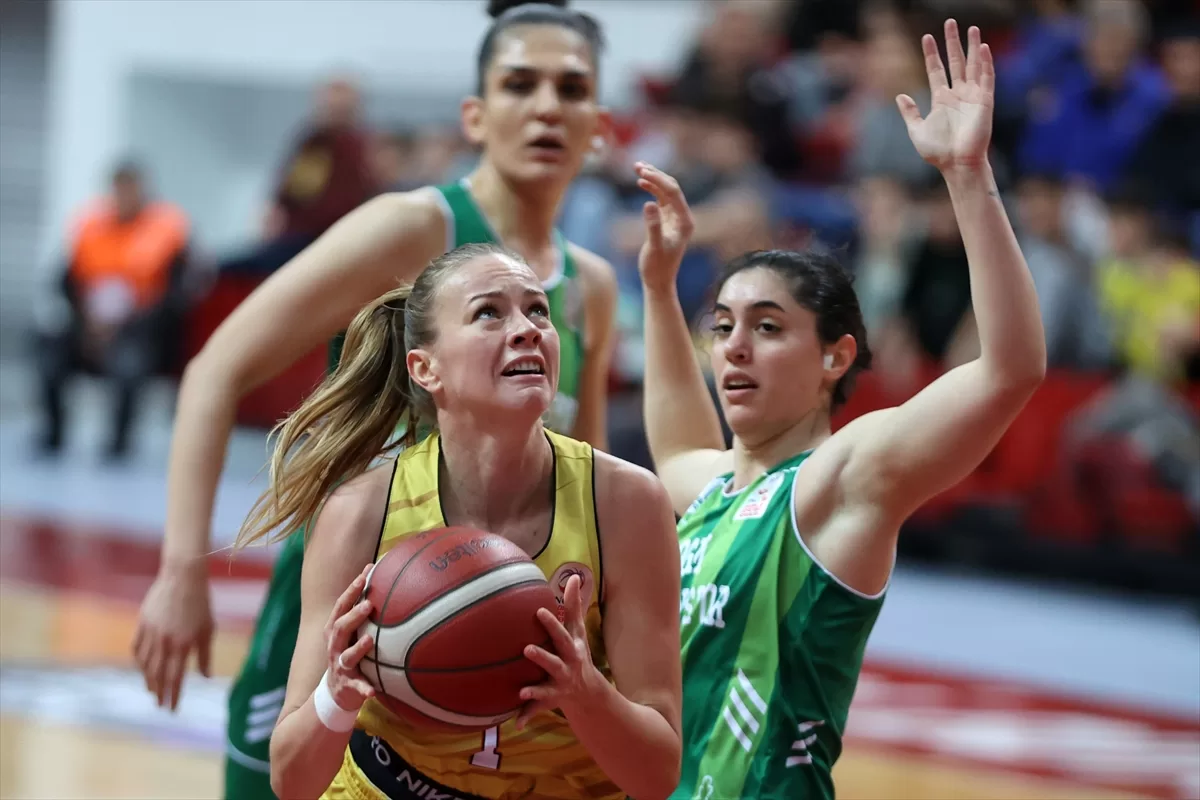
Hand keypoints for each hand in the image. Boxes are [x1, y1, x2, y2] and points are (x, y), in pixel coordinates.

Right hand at [133, 560, 213, 710]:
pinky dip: (138, 660)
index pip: (176, 678)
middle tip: (159, 705)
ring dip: (147, 679)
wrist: (182, 577)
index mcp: (183, 645)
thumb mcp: (208, 629)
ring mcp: (151, 633)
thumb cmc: (200, 603)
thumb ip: (205, 655)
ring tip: (151, 690)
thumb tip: (206, 677)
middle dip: (159, 692)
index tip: (172, 710)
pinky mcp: (142, 623)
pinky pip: (136, 647)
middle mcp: (164, 642)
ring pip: (145, 664)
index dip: (174, 695)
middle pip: (158, 674)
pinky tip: (141, 667)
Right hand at [323, 563, 377, 709]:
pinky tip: (373, 692)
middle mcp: (335, 646)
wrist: (337, 692)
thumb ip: (364, 613)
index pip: (340, 607)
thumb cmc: (351, 652)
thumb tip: (390, 580)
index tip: (365, 574)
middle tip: (368, 603)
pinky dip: (364, 688)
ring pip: (346, 656)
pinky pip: (356, 687)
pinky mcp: (348, 686)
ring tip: (370, 640)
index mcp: (336, 631)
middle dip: (353, 615)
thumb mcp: (353, 633)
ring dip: (358, 648)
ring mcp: (340, 666)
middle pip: (340, 628)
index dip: (351, 590)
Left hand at [516, 575, 605, 727]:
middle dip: (542, 657)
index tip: (539, 612)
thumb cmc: (576, 652)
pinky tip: (515, 723)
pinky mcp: (548, 701)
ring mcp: (557, 687)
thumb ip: (574, 605)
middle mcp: (565, 669)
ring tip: (522, 691)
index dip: (551, 625)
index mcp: (570, 651)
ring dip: (535, 691)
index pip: (561, 635)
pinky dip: (526, 716)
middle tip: (526, 649)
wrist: (587, 691)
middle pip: (554, 662)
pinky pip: (536, 711)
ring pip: (545, 690)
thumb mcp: (577, 631)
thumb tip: (575, 577)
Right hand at [634, 163, 694, 292]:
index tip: (641, 172)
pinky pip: (660, 199)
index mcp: (684, 222)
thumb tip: (648, 203)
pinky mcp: (667, 220)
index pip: (673, 193)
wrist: (658, 282)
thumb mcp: (654, 248)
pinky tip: (640, 182)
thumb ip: (653, 226)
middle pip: (671, 188)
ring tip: (637, 167)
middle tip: (637, 165)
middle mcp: (683, 217)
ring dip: (653, 178)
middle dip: (655, 175)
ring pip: (666, 191)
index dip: (658, 180)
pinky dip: (651, 189)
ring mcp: (675, 218)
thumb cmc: (657, 268)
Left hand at [897, 20, 993, 173]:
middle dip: (952, 43)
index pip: (936, 70)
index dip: (931, 54)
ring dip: (972, 47)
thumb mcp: (917, 131)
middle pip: (955, 62)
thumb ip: (910, 113)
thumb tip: (900, 96)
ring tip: (972, 28)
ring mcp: (972, 96)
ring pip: (973, 65)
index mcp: (941, 99)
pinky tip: (984, 48)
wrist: (956, 164)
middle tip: (949, 22)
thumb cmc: (938, 152)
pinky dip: (986, 63)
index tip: (926, 37)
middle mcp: (958, 94)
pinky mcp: (984, 102)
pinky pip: (986, 78)